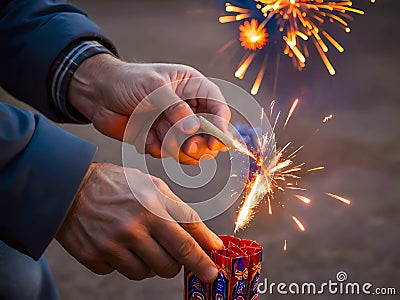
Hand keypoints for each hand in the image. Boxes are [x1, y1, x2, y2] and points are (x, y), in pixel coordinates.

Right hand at [56, 162, 222, 281]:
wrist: (73, 186)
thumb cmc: (121, 185)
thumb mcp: (155, 187)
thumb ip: (183, 214)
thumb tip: (211, 242)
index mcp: (151, 209)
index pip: (185, 243)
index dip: (202, 261)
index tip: (212, 272)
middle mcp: (132, 229)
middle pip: (169, 265)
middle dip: (177, 262)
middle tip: (172, 251)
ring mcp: (111, 246)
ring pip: (147, 273)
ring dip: (150, 262)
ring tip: (141, 241)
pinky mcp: (94, 258)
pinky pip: (121, 272)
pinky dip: (125, 262)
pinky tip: (118, 242)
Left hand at [69, 54, 230, 163]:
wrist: (97, 93)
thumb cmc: (126, 80)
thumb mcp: (154, 87)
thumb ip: (175, 107)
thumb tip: (193, 128)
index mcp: (192, 88)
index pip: (217, 109)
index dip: (220, 127)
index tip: (215, 143)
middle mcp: (187, 108)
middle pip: (207, 135)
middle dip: (197, 144)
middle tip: (188, 147)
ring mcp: (173, 125)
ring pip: (187, 149)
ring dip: (172, 145)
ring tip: (155, 131)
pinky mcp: (159, 139)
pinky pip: (165, 153)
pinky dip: (154, 148)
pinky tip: (142, 134)